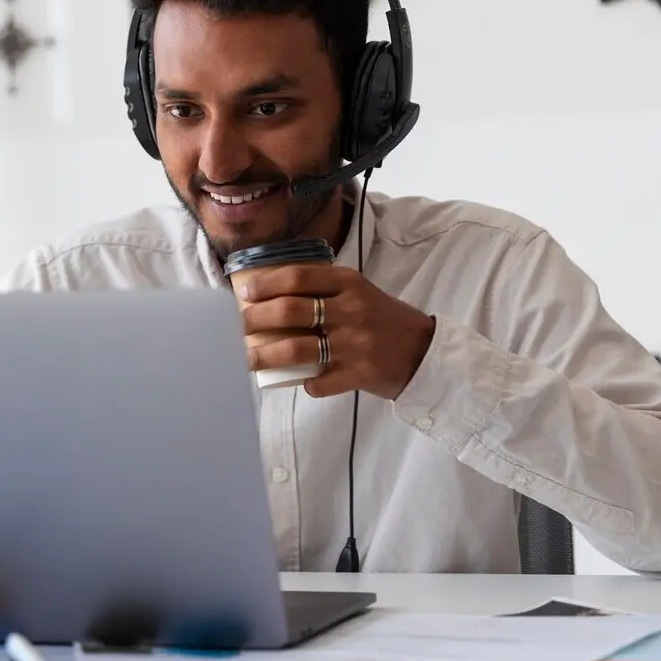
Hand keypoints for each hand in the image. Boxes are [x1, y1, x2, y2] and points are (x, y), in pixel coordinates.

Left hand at [236, 264, 436, 399]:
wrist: (425, 352)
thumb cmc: (383, 320)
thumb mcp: (358, 293)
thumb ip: (323, 291)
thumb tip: (267, 298)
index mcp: (349, 283)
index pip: (298, 276)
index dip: (265, 284)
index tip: (243, 293)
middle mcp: (351, 309)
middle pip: (290, 310)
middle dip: (254, 319)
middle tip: (235, 327)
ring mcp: (355, 343)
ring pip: (296, 349)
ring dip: (264, 356)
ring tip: (244, 359)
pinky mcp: (360, 373)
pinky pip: (320, 382)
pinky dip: (306, 384)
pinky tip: (300, 382)